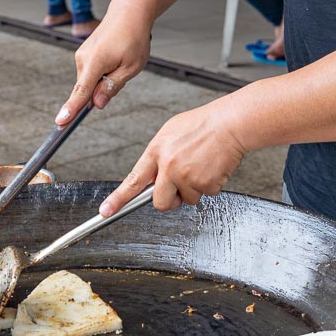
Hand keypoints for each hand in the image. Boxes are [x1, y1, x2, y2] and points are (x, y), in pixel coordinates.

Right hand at [55, 4, 152, 123]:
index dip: (71, 109)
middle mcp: (83, 58)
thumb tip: (97, 104)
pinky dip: (101, 73)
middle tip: (121, 71)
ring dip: (104, 80)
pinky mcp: (82, 54)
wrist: (128, 12)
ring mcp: (81, 55)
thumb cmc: (134, 37)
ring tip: (120, 60)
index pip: (81, 92)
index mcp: (96, 62)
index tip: (60, 122)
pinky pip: (90, 73)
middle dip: (101, 91)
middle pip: (87, 89)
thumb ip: (112, 86)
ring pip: (90, 82)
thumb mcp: (131, 66)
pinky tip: (114, 58)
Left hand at [99, 101, 248, 215]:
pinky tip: (212, 167)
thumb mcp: (170, 133)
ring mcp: (187, 176)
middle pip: (160, 202)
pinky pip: (205, 194)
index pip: (133, 180)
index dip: (118, 199)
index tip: (106, 212)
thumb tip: (152, 176)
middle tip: (180, 186)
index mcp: (157, 151)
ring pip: (187, 199)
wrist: (230, 123)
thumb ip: (159, 155)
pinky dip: (210, 185)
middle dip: (170, 199)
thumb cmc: (203, 125)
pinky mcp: (206, 184)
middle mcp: (169, 166)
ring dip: (194, 188)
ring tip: (201, 165)